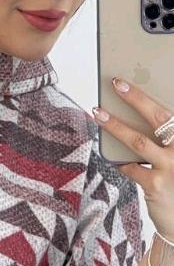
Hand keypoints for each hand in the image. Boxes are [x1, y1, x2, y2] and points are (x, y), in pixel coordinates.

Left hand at [92, 77, 173, 240]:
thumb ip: (165, 140)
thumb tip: (136, 119)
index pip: (171, 111)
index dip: (151, 96)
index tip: (137, 80)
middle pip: (159, 117)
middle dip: (136, 97)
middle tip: (117, 83)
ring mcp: (171, 166)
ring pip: (138, 141)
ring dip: (116, 125)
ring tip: (99, 113)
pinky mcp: (155, 185)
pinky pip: (130, 168)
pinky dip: (119, 160)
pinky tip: (111, 155)